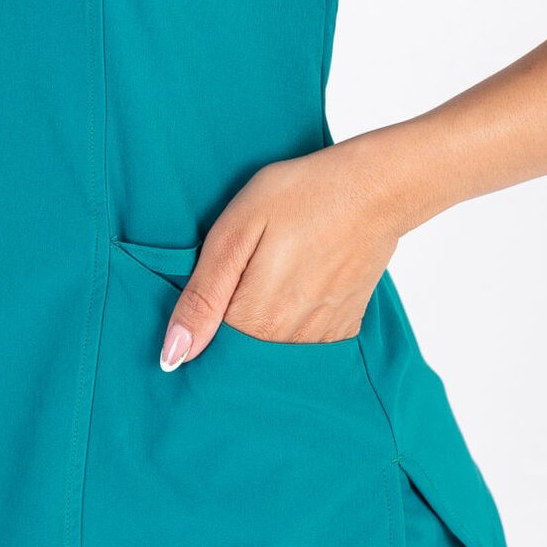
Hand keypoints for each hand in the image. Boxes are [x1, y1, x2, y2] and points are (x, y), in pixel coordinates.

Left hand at [158, 139, 405, 368]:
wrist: (373, 188)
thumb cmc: (300, 196)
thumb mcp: (235, 231)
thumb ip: (203, 295)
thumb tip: (174, 354)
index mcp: (256, 318)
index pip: (209, 352)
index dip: (199, 329)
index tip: (205, 300)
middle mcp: (291, 339)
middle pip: (243, 358)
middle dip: (229, 335)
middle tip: (239, 280)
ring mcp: (322, 337)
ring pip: (275, 354)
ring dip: (262, 330)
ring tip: (267, 280)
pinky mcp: (344, 327)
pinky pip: (306, 345)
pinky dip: (292, 327)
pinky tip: (293, 290)